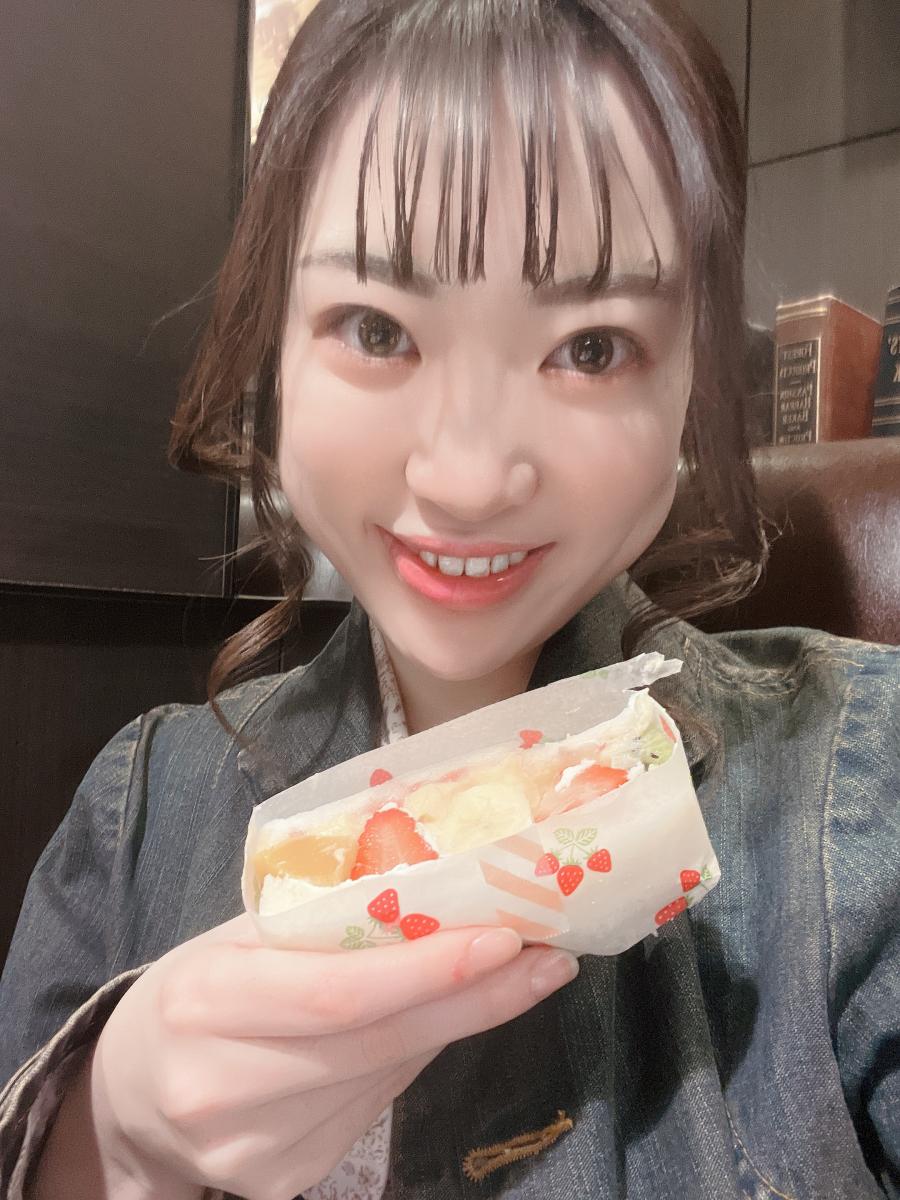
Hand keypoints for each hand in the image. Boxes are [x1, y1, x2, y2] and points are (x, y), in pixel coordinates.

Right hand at [89, 914, 578, 1199]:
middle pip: (377, 1042)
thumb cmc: (197, 988)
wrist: (131, 1092)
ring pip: (386, 1077)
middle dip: (477, 997)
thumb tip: (445, 909)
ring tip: (515, 977)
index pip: (337, 992)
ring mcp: (252, 1149)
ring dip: (458, 1023)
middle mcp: (222, 1084)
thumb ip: (328, 925)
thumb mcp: (241, 937)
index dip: (429, 969)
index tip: (507, 937)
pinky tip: (433, 1024)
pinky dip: (413, 1059)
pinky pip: (371, 1109)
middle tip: (548, 957)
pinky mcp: (280, 1180)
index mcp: (205, 999)